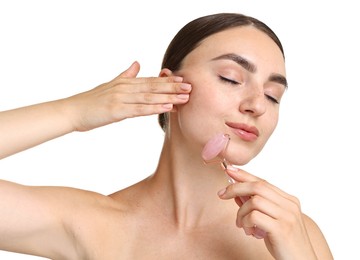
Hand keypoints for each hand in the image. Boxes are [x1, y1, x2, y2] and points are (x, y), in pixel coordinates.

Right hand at [63, 61, 190, 130]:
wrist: (73, 111)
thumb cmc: (91, 101)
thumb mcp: (110, 84)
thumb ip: (126, 75)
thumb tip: (137, 63)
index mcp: (125, 82)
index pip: (150, 80)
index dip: (168, 81)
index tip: (183, 81)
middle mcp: (124, 87)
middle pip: (153, 86)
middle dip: (173, 87)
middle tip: (190, 88)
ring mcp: (121, 98)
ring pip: (149, 96)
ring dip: (169, 97)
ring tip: (184, 98)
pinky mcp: (117, 110)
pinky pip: (140, 109)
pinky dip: (155, 107)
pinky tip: (167, 107)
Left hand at [217, 166, 316, 259]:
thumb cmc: (284, 243)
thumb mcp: (269, 221)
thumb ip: (256, 206)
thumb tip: (236, 193)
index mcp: (289, 200)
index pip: (263, 182)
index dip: (245, 175)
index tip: (229, 170)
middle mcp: (289, 205)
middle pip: (258, 186)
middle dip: (236, 188)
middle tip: (221, 194)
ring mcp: (287, 216)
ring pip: (254, 201)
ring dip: (241, 212)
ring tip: (242, 225)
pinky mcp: (281, 229)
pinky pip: (254, 216)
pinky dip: (246, 222)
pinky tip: (249, 232)